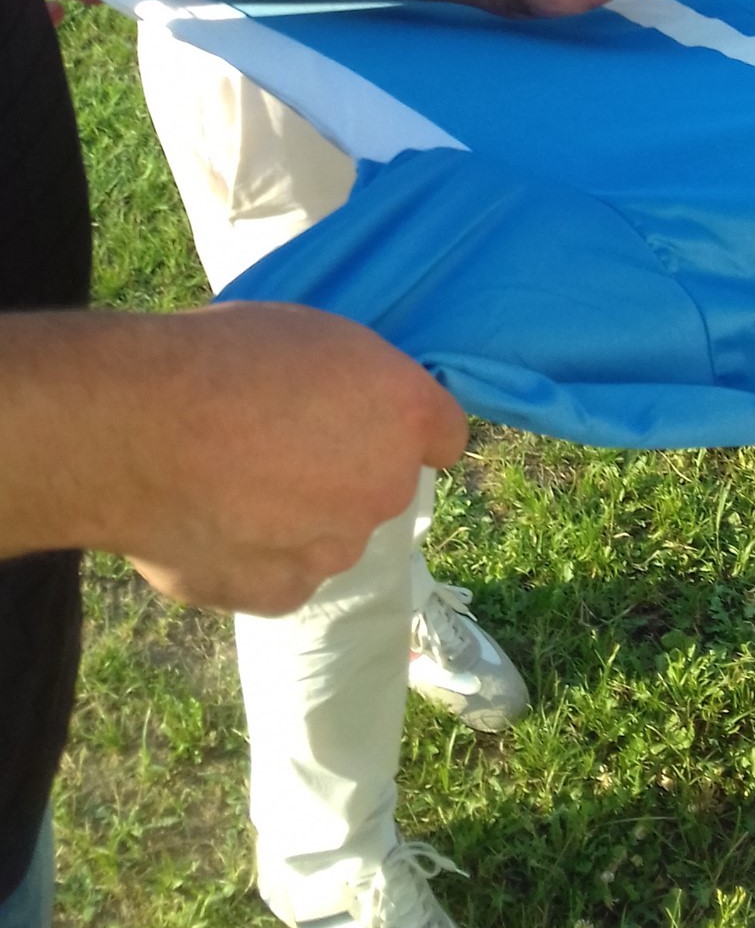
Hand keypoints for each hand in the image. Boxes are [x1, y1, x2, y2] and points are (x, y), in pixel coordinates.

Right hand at [107, 303, 467, 614]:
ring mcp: (335, 549)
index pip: (443, 434)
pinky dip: (256, 557)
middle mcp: (386, 488)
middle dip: (343, 472)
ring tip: (229, 483)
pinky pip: (283, 574)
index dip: (402, 426)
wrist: (137, 428)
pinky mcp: (282, 593)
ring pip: (330, 535)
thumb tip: (341, 410)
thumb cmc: (218, 359)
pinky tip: (212, 522)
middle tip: (274, 445)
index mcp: (405, 413)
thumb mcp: (306, 334)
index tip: (365, 419)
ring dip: (299, 518)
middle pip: (380, 486)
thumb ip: (346, 385)